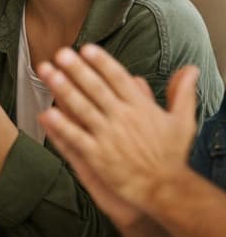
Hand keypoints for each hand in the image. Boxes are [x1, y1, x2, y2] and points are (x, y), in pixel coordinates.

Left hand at [37, 45, 197, 223]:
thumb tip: (191, 68)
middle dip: (77, 70)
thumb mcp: (183, 121)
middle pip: (96, 89)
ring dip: (64, 90)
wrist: (165, 188)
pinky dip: (61, 126)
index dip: (102, 62)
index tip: (86, 48)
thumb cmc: (171, 155)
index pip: (118, 79)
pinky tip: (46, 113)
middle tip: (60, 53)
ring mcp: (108, 138)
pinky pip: (76, 139)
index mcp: (141, 108)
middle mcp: (123, 119)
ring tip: (48, 73)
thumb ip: (182, 93)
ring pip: (82, 109)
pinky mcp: (97, 157)